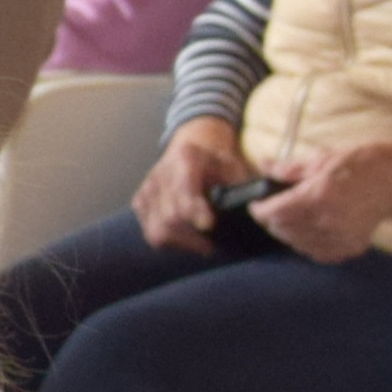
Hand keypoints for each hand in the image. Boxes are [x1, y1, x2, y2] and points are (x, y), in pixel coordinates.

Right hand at [128, 118, 253, 252]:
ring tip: (200, 244)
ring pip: (157, 230)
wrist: (194, 147)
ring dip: (181, 243)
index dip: (196, 213)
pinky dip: (169, 241)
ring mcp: (148, 187)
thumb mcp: (235, 168)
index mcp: (187, 159)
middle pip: (171, 218)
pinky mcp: (140, 200)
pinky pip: (150, 232)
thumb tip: (250, 213)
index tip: (210, 226)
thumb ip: (241, 188)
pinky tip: (186, 237)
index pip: (184, 194)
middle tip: (211, 244)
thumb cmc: (219, 163)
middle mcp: (162, 172)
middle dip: (193, 237)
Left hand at [249, 134, 391, 266]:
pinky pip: (319, 253)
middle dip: (274, 219)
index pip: (275, 213)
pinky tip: (311, 230)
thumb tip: (264, 166)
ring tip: (293, 217)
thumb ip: (290, 168)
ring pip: (298, 244)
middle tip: (275, 207)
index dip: (259, 210)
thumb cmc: (365, 162)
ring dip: (290, 232)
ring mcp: (341, 237)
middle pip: (283, 230)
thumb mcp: (324, 157)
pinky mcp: (352, 247)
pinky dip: (309, 244)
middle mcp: (328, 221)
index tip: (256, 204)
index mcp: (318, 196)